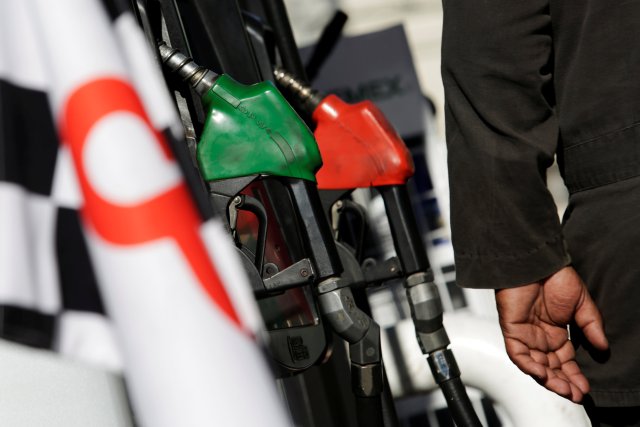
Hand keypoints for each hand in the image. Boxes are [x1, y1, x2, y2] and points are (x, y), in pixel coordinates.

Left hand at [495, 266, 607, 402]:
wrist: (536, 261)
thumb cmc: (555, 276)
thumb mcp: (581, 304)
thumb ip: (591, 326)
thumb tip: (604, 348)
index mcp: (556, 332)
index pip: (565, 361)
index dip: (575, 375)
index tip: (585, 388)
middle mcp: (540, 336)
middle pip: (551, 367)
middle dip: (563, 382)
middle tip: (576, 394)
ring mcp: (525, 334)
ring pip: (535, 365)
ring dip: (548, 379)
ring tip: (564, 389)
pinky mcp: (512, 329)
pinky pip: (518, 354)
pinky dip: (529, 365)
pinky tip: (543, 374)